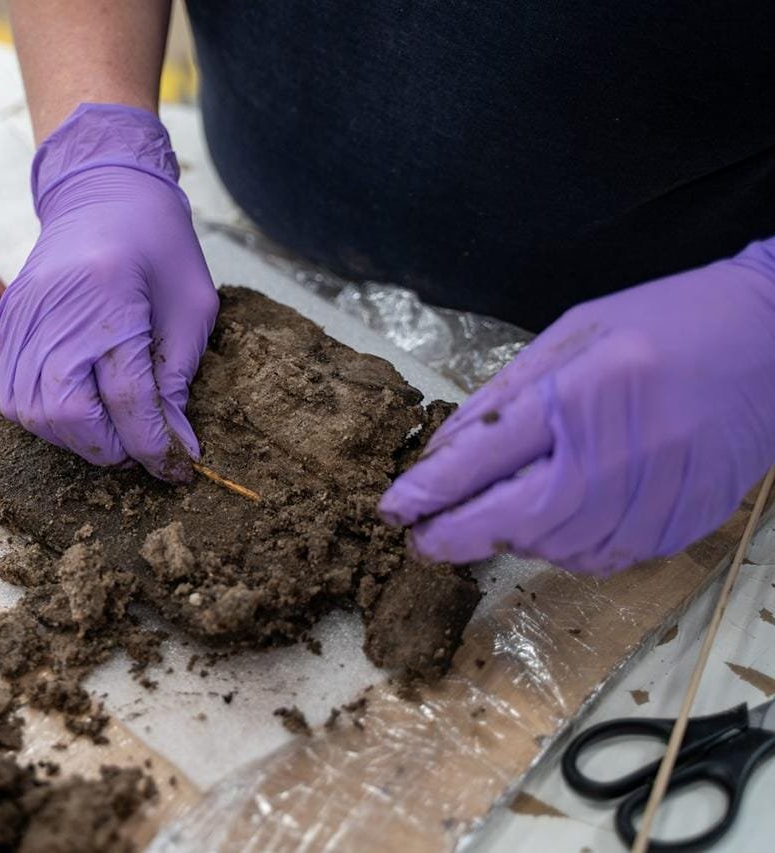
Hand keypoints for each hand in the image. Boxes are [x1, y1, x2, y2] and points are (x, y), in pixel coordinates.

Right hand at [0, 103, 217, 479]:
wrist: (101, 189)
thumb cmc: (157, 242)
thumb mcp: (190, 306)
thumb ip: (177, 377)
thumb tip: (172, 444)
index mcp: (108, 296)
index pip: (127, 397)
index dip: (154, 444)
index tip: (178, 467)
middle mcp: (54, 309)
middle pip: (68, 414)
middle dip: (109, 447)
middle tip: (142, 447)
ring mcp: (20, 317)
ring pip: (33, 414)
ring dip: (76, 438)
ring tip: (113, 431)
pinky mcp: (5, 324)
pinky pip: (12, 394)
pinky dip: (46, 416)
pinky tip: (80, 408)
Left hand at [380, 239, 774, 573]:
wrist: (771, 339)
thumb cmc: (663, 324)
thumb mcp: (571, 337)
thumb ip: (504, 397)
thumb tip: (442, 453)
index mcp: (584, 391)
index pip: (486, 456)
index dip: (430, 490)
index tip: (392, 509)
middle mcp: (620, 450)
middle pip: (516, 517)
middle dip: (457, 535)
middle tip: (421, 541)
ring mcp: (658, 494)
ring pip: (558, 547)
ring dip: (511, 541)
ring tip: (491, 522)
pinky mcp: (683, 522)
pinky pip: (605, 556)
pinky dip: (566, 548)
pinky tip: (555, 525)